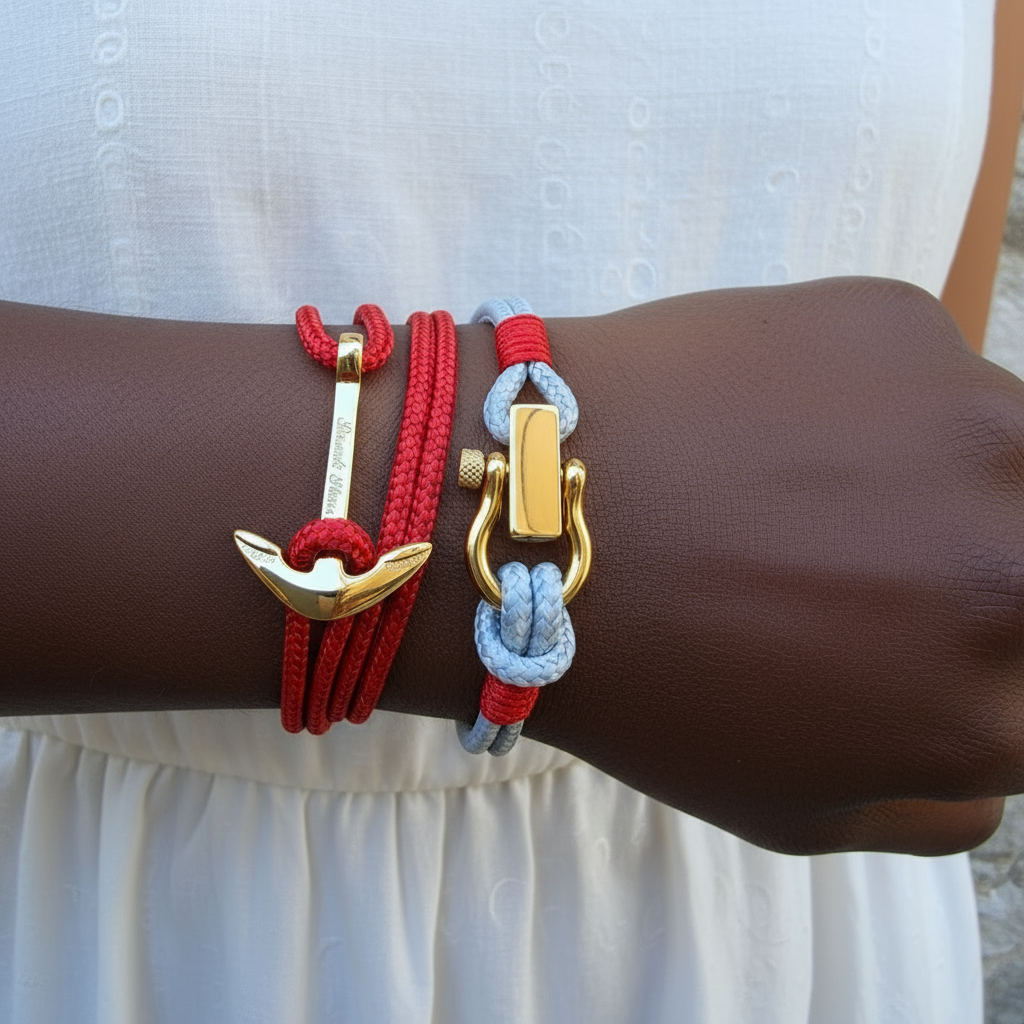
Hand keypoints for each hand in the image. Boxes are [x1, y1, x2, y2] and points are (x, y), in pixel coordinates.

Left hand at [509, 278, 1019, 852]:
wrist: (531, 525)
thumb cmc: (649, 687)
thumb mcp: (798, 807)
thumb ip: (939, 794)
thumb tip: (998, 736)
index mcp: (1000, 703)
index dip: (990, 658)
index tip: (917, 630)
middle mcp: (1020, 562)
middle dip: (982, 563)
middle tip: (879, 556)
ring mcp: (971, 421)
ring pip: (1007, 450)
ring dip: (945, 471)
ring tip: (820, 484)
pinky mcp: (895, 321)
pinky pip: (921, 372)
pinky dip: (870, 398)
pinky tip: (766, 420)